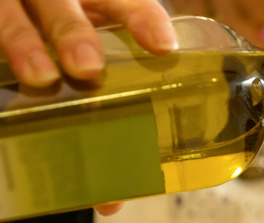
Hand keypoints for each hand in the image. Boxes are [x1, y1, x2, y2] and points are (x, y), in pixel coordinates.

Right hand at [0, 0, 176, 87]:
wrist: (21, 5)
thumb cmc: (64, 20)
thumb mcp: (93, 24)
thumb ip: (117, 49)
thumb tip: (154, 89)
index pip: (124, 0)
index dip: (144, 18)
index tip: (163, 47)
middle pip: (61, 3)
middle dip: (73, 32)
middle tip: (87, 67)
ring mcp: (14, 0)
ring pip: (12, 13)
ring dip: (24, 42)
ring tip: (41, 76)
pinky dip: (2, 49)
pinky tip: (8, 72)